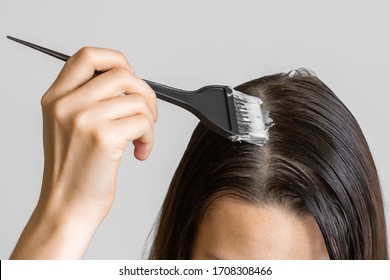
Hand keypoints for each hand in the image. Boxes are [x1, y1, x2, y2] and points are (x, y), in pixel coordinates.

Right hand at [10, 47, 156, 258]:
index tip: (131, 79)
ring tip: (140, 139)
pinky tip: (139, 152)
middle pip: (122, 73)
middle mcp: (66, 104)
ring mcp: (84, 119)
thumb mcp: (67, 127)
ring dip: (148, 121)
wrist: (66, 208)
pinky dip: (150, 138)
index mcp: (56, 98)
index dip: (117, 60)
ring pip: (137, 99)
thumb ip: (87, 99)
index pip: (88, 56)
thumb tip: (127, 82)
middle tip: (147, 114)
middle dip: (145, 93)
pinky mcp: (104, 138)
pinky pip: (144, 122)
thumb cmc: (73, 171)